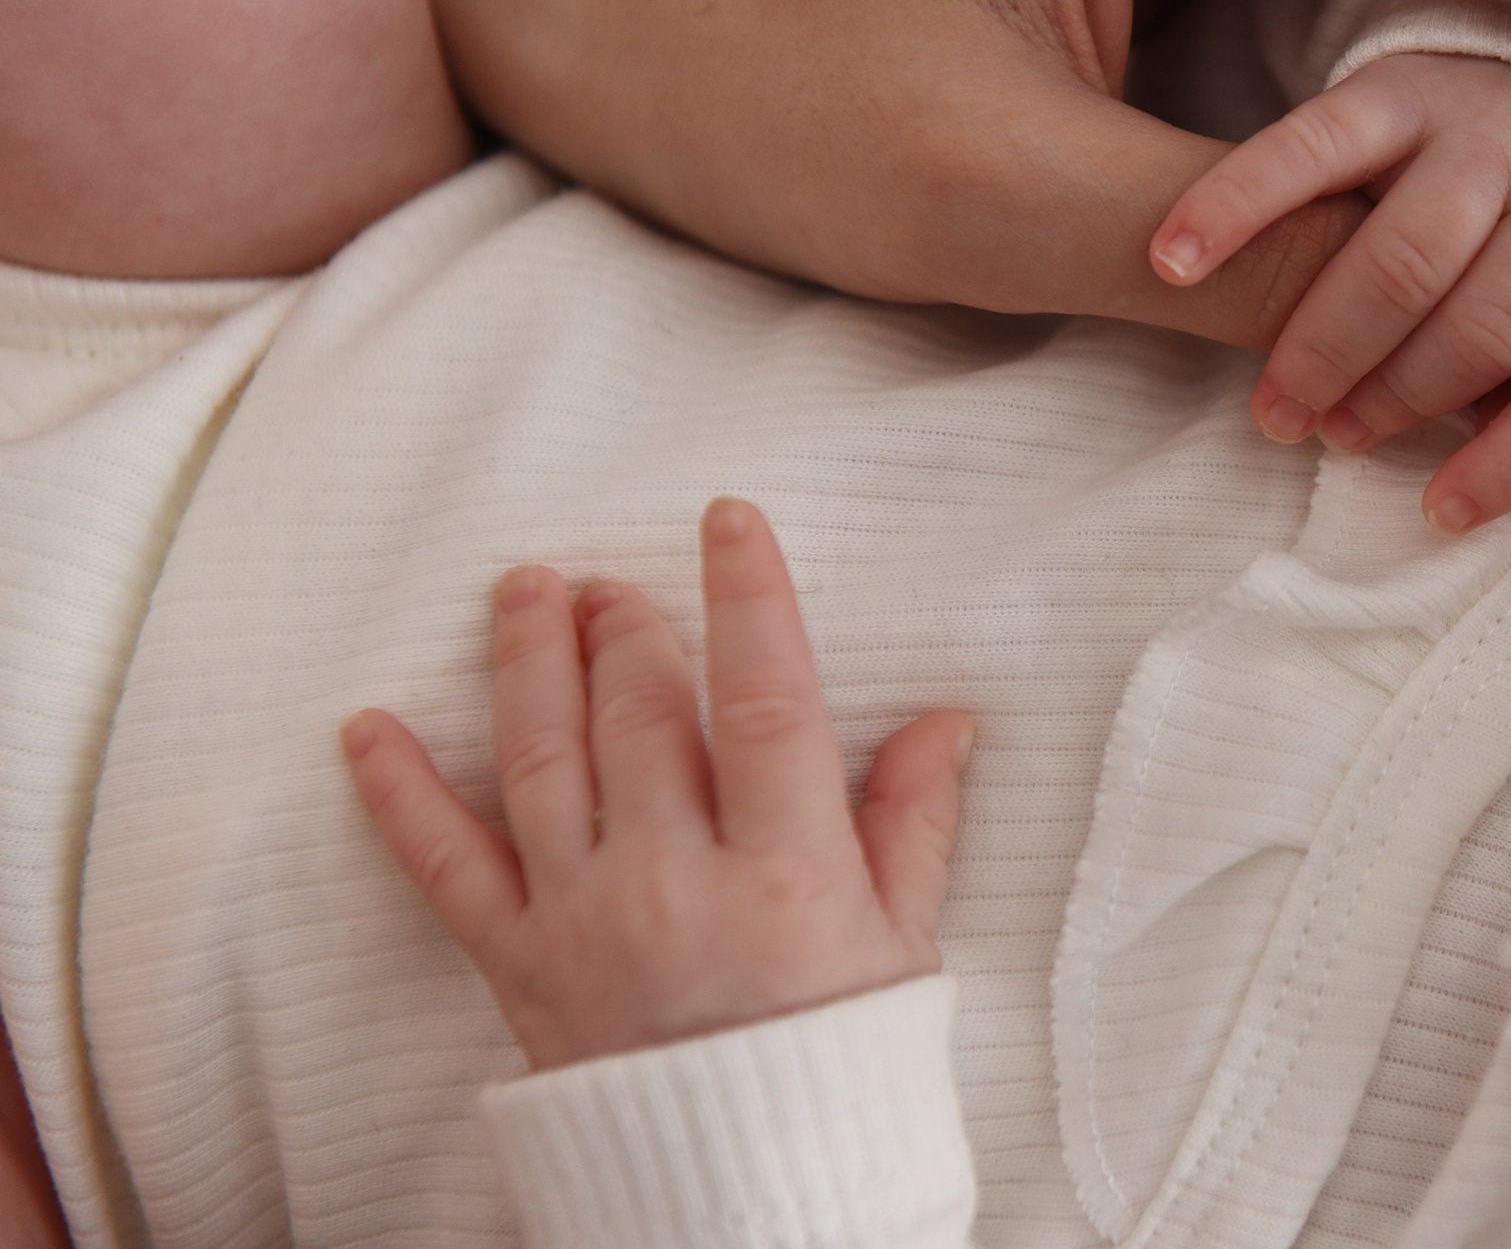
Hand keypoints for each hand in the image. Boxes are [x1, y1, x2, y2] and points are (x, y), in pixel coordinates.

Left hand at [341, 499, 970, 1070]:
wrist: (747, 1199)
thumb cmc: (837, 1069)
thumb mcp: (901, 946)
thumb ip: (913, 824)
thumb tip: (947, 721)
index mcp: (788, 872)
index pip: (764, 702)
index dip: (747, 601)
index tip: (729, 523)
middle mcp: (677, 882)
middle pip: (638, 715)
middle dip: (625, 628)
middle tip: (615, 582)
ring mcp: (586, 919)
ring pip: (545, 758)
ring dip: (529, 662)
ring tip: (526, 592)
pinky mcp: (518, 965)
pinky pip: (445, 866)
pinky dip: (398, 793)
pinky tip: (368, 728)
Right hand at [1151, 53, 1510, 530]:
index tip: (1442, 512)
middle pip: (1495, 323)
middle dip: (1408, 400)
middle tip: (1333, 437)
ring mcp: (1492, 115)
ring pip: (1410, 257)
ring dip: (1332, 343)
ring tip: (1280, 402)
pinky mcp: (1398, 73)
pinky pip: (1313, 147)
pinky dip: (1240, 207)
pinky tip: (1180, 262)